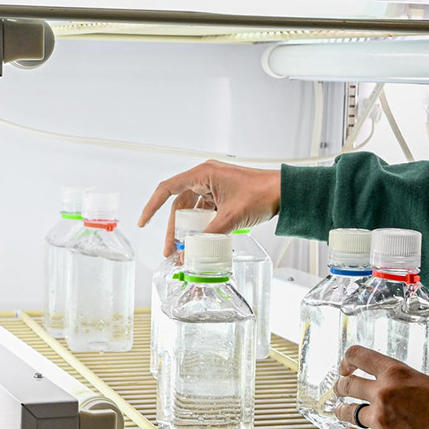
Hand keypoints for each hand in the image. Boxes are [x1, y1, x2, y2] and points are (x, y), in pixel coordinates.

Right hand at [137, 161, 282, 249]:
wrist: (285, 193)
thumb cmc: (262, 194)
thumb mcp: (230, 218)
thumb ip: (208, 237)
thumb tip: (189, 254)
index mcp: (203, 174)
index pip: (168, 189)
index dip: (152, 206)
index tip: (143, 222)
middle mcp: (206, 178)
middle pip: (180, 205)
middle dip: (173, 229)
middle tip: (170, 250)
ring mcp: (215, 187)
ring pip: (192, 210)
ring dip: (187, 230)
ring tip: (182, 250)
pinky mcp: (223, 196)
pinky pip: (205, 212)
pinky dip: (201, 226)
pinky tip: (199, 241)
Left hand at [333, 348, 428, 428]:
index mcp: (398, 375)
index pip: (360, 356)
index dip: (348, 358)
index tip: (346, 365)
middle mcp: (383, 395)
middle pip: (348, 386)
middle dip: (341, 386)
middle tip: (340, 388)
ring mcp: (380, 420)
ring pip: (348, 412)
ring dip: (342, 411)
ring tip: (341, 411)